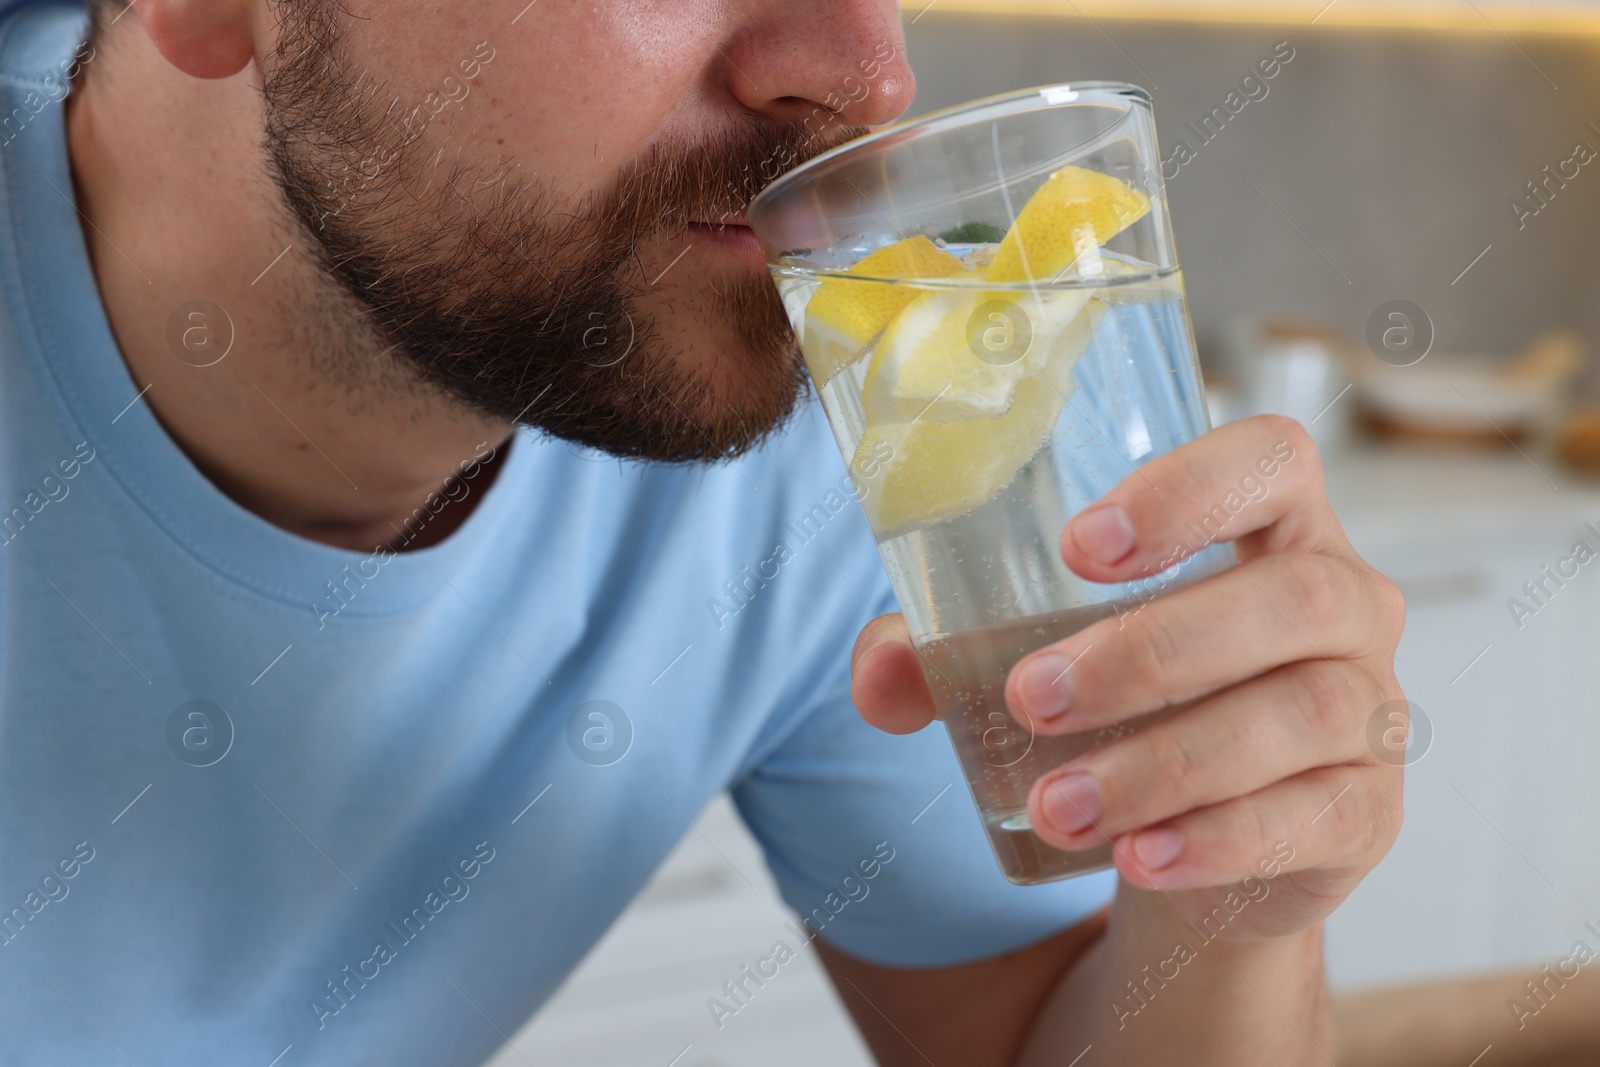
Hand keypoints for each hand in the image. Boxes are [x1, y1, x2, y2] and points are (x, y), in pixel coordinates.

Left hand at [850, 416, 1405, 940]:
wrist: (1201, 839)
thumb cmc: (1128, 709)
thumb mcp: (1042, 662)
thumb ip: (948, 659)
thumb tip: (879, 674)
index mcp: (1271, 528)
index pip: (1273, 460)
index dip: (1190, 489)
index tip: (1081, 548)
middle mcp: (1342, 603)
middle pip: (1288, 599)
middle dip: (1148, 651)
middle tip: (1032, 701)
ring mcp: (1369, 708)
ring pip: (1299, 714)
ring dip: (1164, 763)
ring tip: (1057, 808)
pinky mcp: (1366, 810)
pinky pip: (1315, 817)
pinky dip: (1219, 841)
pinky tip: (1140, 858)